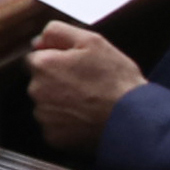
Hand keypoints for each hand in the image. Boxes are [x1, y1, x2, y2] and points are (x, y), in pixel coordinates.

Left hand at [28, 21, 145, 151]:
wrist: (133, 119)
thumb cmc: (116, 80)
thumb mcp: (92, 42)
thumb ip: (58, 32)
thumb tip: (38, 40)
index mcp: (43, 65)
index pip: (35, 59)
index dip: (56, 61)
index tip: (75, 68)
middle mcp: (36, 91)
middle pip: (39, 83)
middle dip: (56, 82)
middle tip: (86, 86)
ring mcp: (43, 116)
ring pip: (46, 105)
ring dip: (60, 103)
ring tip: (88, 103)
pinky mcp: (52, 137)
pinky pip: (54, 126)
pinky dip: (66, 124)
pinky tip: (85, 119)